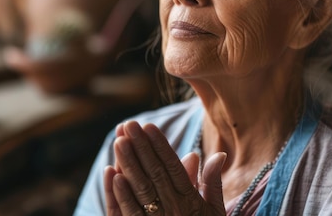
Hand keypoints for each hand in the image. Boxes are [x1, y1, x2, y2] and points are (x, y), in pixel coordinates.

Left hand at [103, 121, 226, 214]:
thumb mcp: (215, 212)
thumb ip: (212, 183)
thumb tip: (218, 154)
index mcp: (191, 202)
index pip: (174, 168)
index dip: (161, 147)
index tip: (149, 126)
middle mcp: (175, 211)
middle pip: (155, 174)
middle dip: (141, 148)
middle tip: (128, 125)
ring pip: (141, 191)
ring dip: (129, 166)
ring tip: (118, 142)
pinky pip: (131, 215)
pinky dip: (121, 195)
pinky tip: (113, 176)